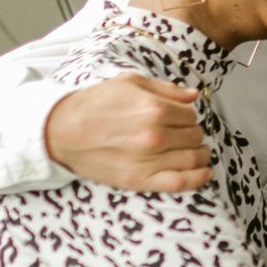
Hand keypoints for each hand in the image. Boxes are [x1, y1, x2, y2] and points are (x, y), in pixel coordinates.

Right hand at [45, 73, 210, 191]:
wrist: (61, 131)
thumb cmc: (94, 104)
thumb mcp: (129, 83)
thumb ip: (166, 89)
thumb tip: (194, 96)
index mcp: (154, 109)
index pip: (190, 116)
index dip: (187, 117)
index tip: (178, 119)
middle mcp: (154, 135)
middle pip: (194, 136)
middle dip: (191, 134)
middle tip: (181, 134)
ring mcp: (148, 160)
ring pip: (193, 158)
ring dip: (199, 154)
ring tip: (194, 151)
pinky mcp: (139, 180)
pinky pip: (180, 183)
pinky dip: (199, 179)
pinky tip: (205, 172)